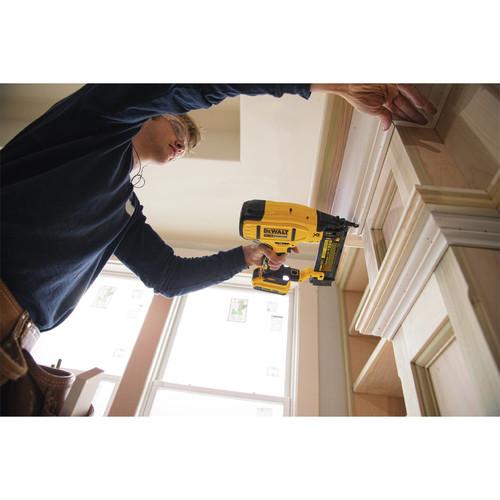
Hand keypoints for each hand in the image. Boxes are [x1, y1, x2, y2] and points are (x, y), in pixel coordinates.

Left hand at [242, 244, 298, 269]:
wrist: (249, 257)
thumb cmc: (254, 249)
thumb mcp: (261, 248)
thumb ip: (269, 252)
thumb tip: (275, 258)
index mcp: (274, 243)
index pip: (287, 243)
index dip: (293, 246)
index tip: (296, 251)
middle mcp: (276, 249)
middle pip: (285, 255)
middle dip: (280, 259)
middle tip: (274, 260)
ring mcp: (275, 256)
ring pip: (281, 262)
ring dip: (276, 264)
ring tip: (269, 262)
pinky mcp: (273, 262)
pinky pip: (278, 266)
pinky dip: (274, 267)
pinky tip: (269, 265)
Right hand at [311, 84, 436, 130]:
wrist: (351, 83)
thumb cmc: (356, 94)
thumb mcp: (371, 110)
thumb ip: (383, 117)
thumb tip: (387, 127)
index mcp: (382, 102)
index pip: (397, 112)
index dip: (406, 119)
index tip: (415, 124)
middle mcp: (389, 94)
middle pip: (406, 106)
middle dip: (415, 114)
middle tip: (424, 121)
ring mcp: (392, 86)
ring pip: (410, 98)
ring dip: (420, 106)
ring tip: (430, 113)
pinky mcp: (395, 80)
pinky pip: (409, 89)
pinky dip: (416, 97)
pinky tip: (423, 104)